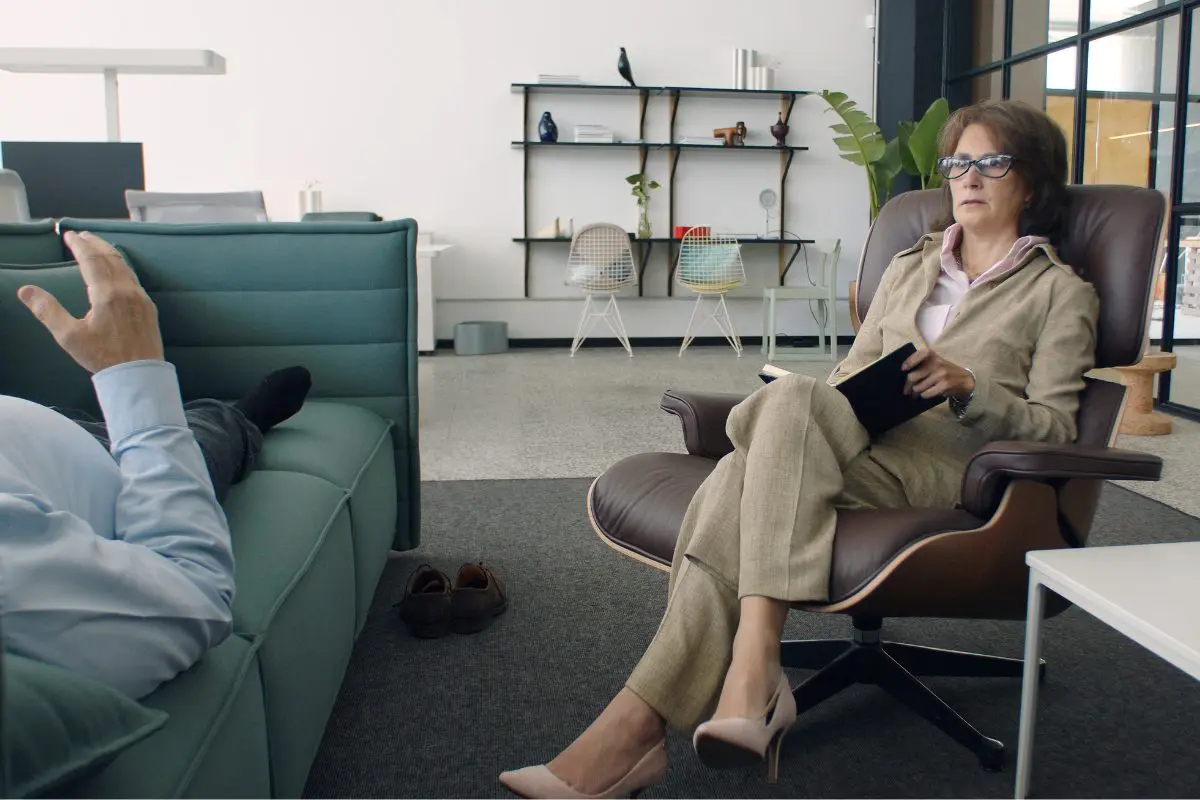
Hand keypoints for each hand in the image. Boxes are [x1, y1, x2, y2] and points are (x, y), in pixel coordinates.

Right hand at [17, 231, 163, 373]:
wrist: (139, 375)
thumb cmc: (104, 357)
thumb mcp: (69, 336)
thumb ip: (47, 310)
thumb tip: (26, 290)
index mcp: (107, 294)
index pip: (91, 259)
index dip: (79, 245)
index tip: (69, 235)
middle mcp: (127, 291)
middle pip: (110, 258)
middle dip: (95, 244)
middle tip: (82, 236)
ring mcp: (141, 299)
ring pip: (125, 267)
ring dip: (109, 253)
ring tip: (97, 247)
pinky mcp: (149, 308)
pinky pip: (134, 279)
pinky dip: (122, 268)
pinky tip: (118, 272)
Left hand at [901, 347, 974, 399]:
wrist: (964, 379)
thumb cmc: (943, 370)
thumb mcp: (934, 361)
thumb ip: (921, 364)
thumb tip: (904, 376)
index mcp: (931, 355)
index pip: (918, 355)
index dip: (909, 362)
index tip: (903, 369)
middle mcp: (936, 363)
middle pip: (912, 377)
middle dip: (907, 386)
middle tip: (906, 391)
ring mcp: (941, 374)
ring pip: (918, 387)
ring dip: (915, 393)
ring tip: (915, 394)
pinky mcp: (944, 385)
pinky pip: (926, 393)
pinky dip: (924, 396)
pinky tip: (925, 395)